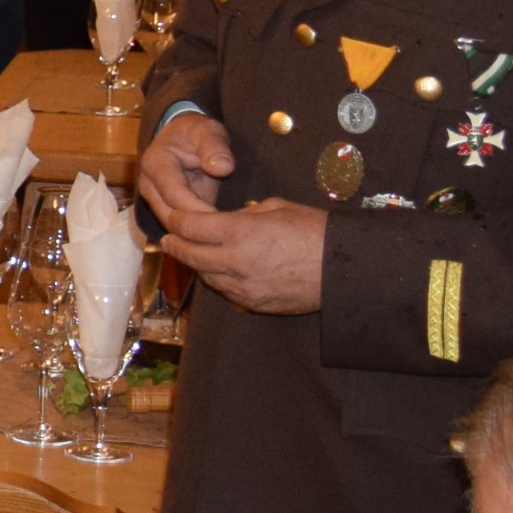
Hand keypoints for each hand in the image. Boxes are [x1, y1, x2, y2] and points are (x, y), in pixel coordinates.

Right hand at [133, 107, 235, 232]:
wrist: (181, 136)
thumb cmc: (195, 133)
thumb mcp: (208, 132)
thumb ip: (215, 148)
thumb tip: (223, 168)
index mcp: (155, 163)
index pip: (173, 194)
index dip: (197, 208)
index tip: (223, 219)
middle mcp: (148, 184)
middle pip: (168, 215)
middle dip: (196, 227)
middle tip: (227, 235)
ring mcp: (153, 199)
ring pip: (170, 225)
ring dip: (194, 234)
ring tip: (223, 237)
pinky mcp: (163, 209)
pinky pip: (177, 227)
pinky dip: (194, 234)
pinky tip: (215, 237)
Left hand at [155, 193, 327, 314]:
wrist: (344, 269)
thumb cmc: (315, 232)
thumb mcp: (276, 208)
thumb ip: (244, 214)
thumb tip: (226, 220)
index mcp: (239, 233)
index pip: (190, 227)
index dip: (176, 221)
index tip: (171, 218)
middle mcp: (235, 262)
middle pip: (190, 255)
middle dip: (175, 245)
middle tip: (168, 239)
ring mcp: (243, 287)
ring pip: (205, 276)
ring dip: (196, 264)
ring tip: (192, 254)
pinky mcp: (254, 304)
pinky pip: (226, 292)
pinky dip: (218, 281)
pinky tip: (219, 272)